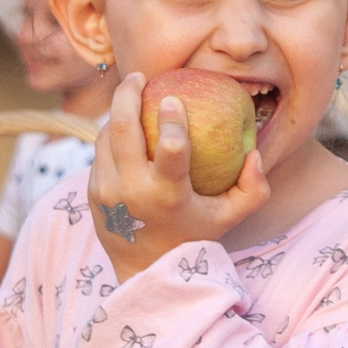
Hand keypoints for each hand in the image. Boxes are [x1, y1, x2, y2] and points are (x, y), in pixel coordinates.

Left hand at [89, 71, 268, 280]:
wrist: (145, 270)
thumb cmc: (194, 236)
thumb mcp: (230, 218)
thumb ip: (254, 189)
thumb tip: (254, 154)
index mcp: (167, 196)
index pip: (168, 149)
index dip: (171, 120)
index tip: (173, 98)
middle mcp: (131, 192)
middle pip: (121, 128)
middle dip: (128, 94)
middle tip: (140, 76)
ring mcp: (106, 191)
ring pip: (105, 136)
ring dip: (118, 111)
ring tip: (132, 94)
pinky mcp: (92, 192)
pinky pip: (100, 152)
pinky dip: (112, 134)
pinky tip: (125, 122)